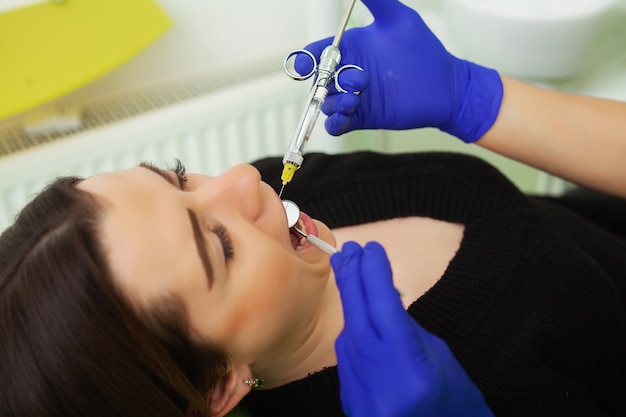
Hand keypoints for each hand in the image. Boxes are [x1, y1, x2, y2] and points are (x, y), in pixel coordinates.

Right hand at [298, 0, 502, 142]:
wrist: (445, 86)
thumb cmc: (424, 50)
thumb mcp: (398, 19)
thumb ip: (376, 1)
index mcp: (350, 49)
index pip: (316, 54)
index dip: (305, 59)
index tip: (305, 63)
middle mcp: (347, 73)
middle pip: (317, 80)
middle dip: (325, 82)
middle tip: (356, 80)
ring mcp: (354, 97)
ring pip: (327, 103)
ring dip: (334, 102)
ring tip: (354, 99)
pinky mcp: (363, 117)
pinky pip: (338, 125)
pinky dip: (334, 123)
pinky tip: (343, 118)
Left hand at [330, 241, 493, 416]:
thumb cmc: (456, 404)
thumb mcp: (441, 360)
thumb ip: (407, 330)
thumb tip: (383, 298)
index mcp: (409, 368)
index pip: (384, 306)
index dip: (375, 272)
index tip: (372, 248)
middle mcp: (378, 379)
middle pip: (357, 314)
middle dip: (352, 276)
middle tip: (350, 249)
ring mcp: (359, 392)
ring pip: (349, 333)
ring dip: (350, 299)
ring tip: (347, 267)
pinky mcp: (349, 399)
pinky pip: (349, 355)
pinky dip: (354, 330)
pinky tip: (356, 311)